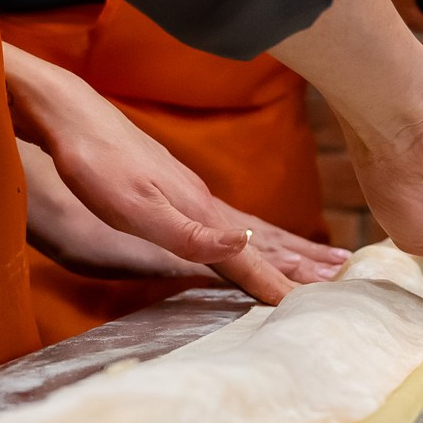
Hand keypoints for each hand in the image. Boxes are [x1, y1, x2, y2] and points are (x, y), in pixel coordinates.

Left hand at [4, 46, 307, 304]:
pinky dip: (262, 234)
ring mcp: (196, 196)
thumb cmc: (96, 166)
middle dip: (307, 263)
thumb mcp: (135, 208)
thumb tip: (242, 247)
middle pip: (268, 241)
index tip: (321, 305)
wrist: (74, 117)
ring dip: (293, 247)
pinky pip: (237, 220)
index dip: (282, 284)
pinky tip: (258, 236)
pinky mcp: (181, 189)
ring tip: (327, 258)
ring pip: (257, 229)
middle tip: (348, 278)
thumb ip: (188, 234)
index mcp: (201, 215)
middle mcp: (207, 205)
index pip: (250, 260)